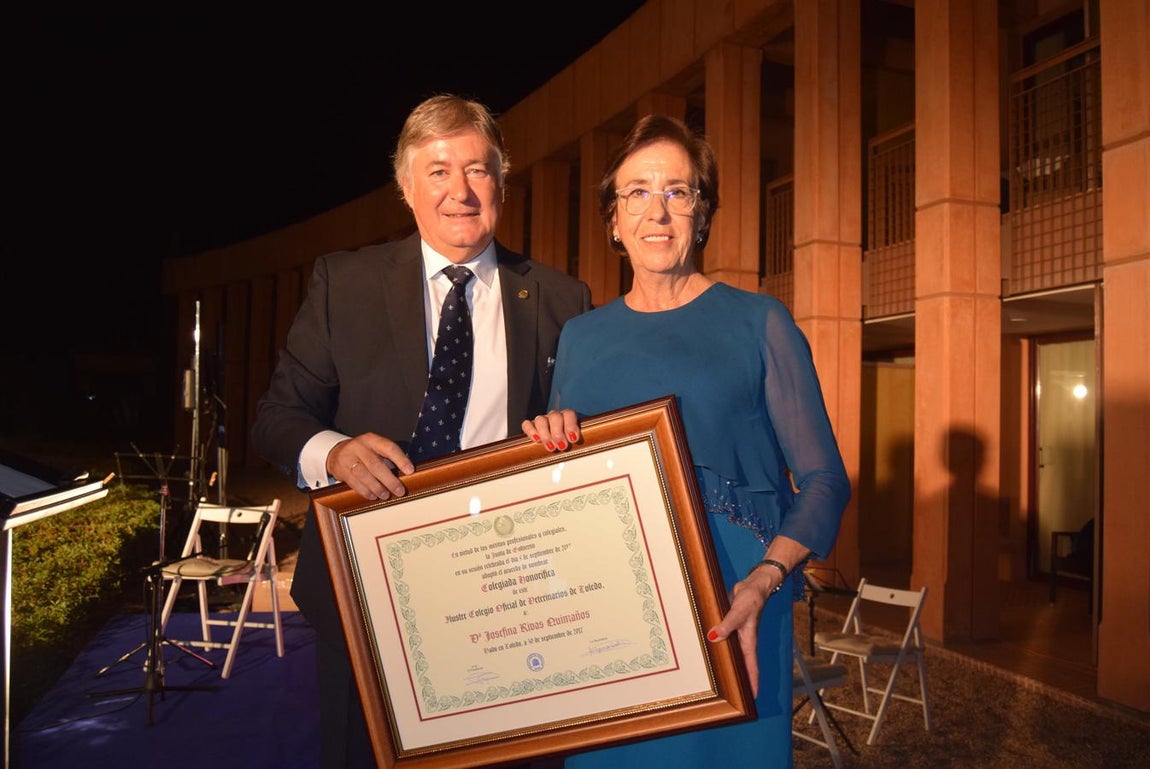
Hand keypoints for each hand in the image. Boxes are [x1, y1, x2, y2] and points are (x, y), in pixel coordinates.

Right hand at [326, 433, 414, 500]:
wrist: (337, 453)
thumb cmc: (362, 452)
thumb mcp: (375, 449)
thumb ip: (388, 458)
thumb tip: (406, 474)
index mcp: (372, 440)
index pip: (388, 447)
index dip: (400, 459)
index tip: (410, 471)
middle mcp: (359, 447)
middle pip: (376, 464)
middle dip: (389, 480)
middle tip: (400, 490)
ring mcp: (348, 458)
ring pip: (364, 475)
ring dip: (377, 488)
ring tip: (386, 495)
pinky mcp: (341, 470)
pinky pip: (354, 483)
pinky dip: (365, 491)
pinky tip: (373, 496)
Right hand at [521, 409, 580, 451]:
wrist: (562, 447)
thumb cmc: (571, 444)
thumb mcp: (578, 441)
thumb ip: (578, 439)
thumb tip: (579, 443)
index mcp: (568, 417)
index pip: (569, 414)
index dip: (570, 425)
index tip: (573, 439)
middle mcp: (555, 417)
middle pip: (554, 417)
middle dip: (558, 433)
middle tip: (562, 446)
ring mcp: (543, 421)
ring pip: (540, 420)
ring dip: (545, 434)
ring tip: (551, 447)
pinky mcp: (532, 427)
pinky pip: (527, 424)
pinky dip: (531, 431)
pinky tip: (536, 440)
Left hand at [705, 573, 770, 697]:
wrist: (752, 585)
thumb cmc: (751, 598)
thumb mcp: (739, 611)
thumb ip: (727, 624)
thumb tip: (714, 637)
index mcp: (749, 642)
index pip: (751, 667)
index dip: (752, 683)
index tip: (752, 698)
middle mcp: (743, 641)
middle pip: (741, 665)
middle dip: (739, 680)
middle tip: (733, 696)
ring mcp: (736, 635)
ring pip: (731, 654)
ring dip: (727, 665)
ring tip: (719, 680)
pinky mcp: (729, 626)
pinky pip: (723, 640)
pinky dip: (718, 647)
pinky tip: (709, 651)